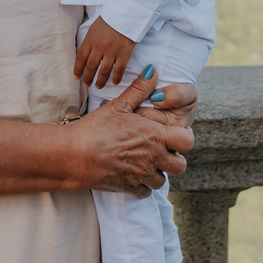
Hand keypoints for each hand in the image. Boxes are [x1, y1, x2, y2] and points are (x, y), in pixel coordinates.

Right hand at [73, 68, 193, 197]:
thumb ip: (139, 89)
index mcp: (155, 136)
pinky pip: (145, 192)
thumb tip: (152, 71)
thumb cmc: (97, 128)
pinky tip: (132, 173)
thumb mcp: (119, 105)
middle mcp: (153, 157)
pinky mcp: (129, 188)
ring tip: (145, 161)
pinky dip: (142, 185)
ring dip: (157, 173)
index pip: (187, 141)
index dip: (184, 137)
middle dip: (174, 159)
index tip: (174, 134)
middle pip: (181, 165)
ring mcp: (142, 175)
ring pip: (163, 181)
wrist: (76, 155)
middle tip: (161, 151)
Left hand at [75, 17, 136, 88]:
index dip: (77, 69)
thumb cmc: (110, 20)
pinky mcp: (124, 54)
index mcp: (90, 40)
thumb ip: (90, 41)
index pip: (80, 58)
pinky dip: (116, 78)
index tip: (76, 77)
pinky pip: (119, 69)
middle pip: (91, 67)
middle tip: (87, 85)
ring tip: (98, 86)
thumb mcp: (94, 29)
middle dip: (88, 78)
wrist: (126, 14)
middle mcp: (99, 47)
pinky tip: (114, 83)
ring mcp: (112, 51)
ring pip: (104, 71)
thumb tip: (85, 55)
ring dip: (100, 81)